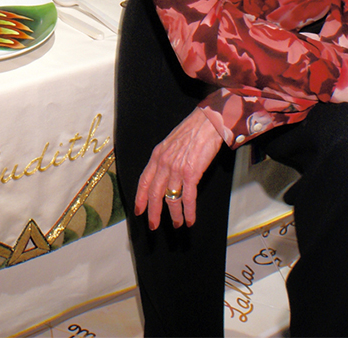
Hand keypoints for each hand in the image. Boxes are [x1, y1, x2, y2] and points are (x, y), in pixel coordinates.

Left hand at [134, 107, 222, 229]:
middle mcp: (164, 163)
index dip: (140, 198)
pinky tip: (190, 219)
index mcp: (157, 155)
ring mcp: (176, 169)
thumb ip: (165, 158)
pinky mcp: (191, 173)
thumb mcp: (171, 143)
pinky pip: (188, 198)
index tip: (139, 210)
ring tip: (177, 224)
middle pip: (154, 194)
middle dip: (154, 213)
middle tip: (153, 225)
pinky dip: (188, 212)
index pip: (144, 181)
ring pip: (171, 199)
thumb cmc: (193, 130)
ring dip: (174, 215)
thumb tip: (164, 174)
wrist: (208, 122)